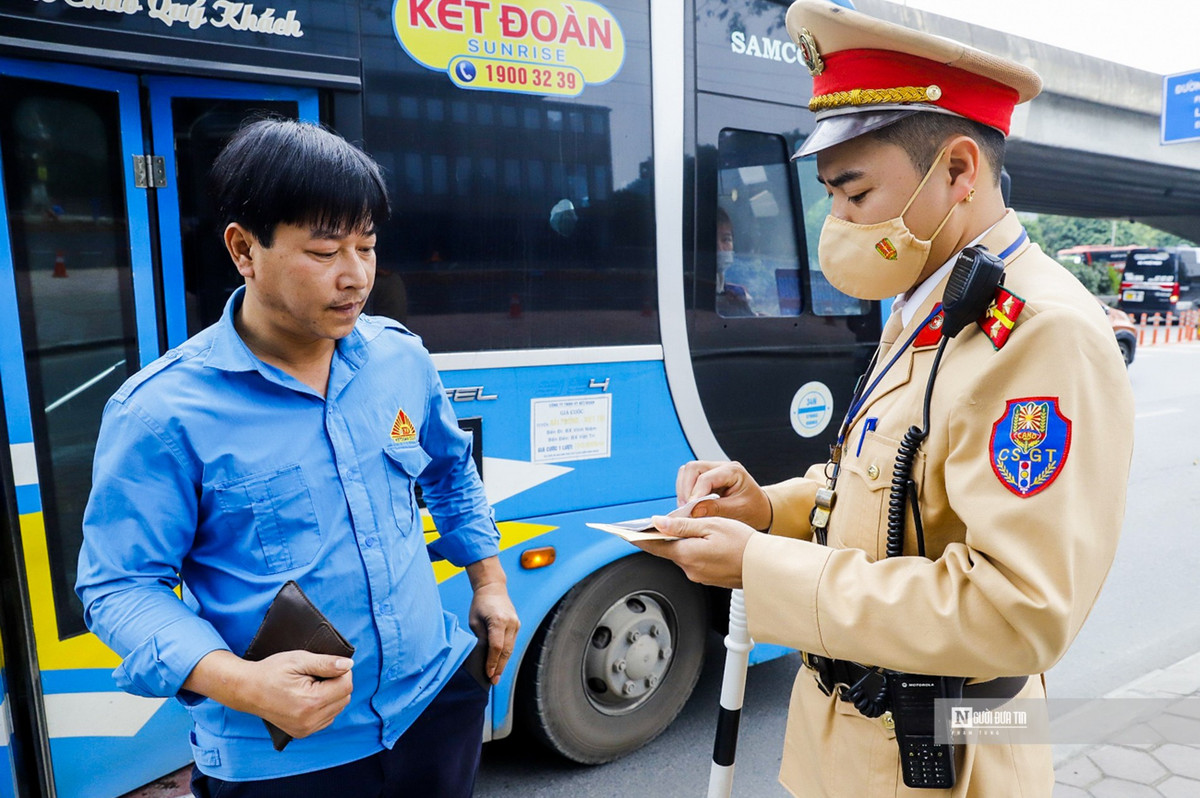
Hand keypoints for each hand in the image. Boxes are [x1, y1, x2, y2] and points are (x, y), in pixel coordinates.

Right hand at [184, 649, 352, 739]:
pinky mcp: (302, 733)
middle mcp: (310, 720)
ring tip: (310, 685)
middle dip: (337, 683)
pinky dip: (324, 706)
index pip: (346, 685)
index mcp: (310, 702)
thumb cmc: (271, 672)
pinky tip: (309, 697)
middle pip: (345, 698)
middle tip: (316, 674)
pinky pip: (327, 718)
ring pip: (338, 708)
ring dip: (332, 695)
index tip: (327, 665)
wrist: (247, 690)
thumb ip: (326, 663)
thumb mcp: (298, 660)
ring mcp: (306, 729)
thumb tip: (349, 665)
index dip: (341, 671)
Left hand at [466, 556, 519, 684]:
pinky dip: (505, 654)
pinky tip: (500, 663)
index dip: (492, 662)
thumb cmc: (480, 604)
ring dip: (503, 662)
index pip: (496, 647)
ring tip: (496, 676)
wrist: (493, 588)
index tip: (488, 674)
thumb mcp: (474, 621)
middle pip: (506, 650)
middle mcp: (510, 622)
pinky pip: (511, 643)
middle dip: (499, 667)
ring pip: (510, 648)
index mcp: (498, 620)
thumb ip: (480, 638)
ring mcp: (516, 623)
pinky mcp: (517, 625)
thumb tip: (483, 656)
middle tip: (493, 681)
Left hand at [632, 515, 755, 588]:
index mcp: (687, 554)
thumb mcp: (710, 525)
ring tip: (699, 528)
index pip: (654, 546)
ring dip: (684, 542)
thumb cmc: (743, 543)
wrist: (765, 566)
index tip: (623, 533)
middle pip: (669, 549)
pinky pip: (695, 561)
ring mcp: (699, 575)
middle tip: (669, 521)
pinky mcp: (708, 578)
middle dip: (667, 536)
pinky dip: (695, 550)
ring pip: (683, 554)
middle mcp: (689, 569)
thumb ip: (682, 525)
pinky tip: (708, 542)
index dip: (638, 538)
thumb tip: (658, 523)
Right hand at [676, 460, 770, 529]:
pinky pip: (688, 478)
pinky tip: (689, 504)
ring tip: (686, 507)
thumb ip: (716, 509)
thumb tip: (694, 511)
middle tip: (685, 508)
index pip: (706, 478)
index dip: (695, 494)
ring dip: (683, 489)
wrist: (759, 508)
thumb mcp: (738, 511)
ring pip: (687, 471)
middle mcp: (721, 466)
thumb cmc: (753, 509)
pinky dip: (685, 491)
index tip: (689, 509)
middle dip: (685, 489)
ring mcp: (713, 470)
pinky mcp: (706, 477)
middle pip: (692, 468)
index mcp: (733, 471)